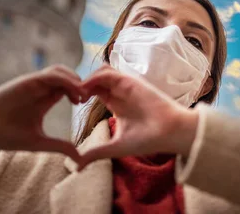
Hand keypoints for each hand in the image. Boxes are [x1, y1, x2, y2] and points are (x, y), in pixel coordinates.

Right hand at [0, 65, 86, 162]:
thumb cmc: (5, 136)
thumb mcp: (38, 142)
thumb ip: (59, 146)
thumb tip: (79, 158)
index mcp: (44, 100)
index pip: (68, 88)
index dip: (80, 92)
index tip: (86, 105)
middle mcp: (40, 89)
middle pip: (67, 76)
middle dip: (81, 84)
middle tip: (87, 99)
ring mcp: (33, 84)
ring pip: (60, 71)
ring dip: (74, 79)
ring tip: (81, 96)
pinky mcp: (26, 82)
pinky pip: (50, 75)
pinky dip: (65, 79)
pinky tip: (72, 92)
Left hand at [77, 65, 198, 169]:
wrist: (169, 133)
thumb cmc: (147, 140)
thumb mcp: (115, 147)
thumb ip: (95, 153)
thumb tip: (76, 166)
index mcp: (116, 104)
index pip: (93, 91)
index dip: (80, 95)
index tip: (71, 106)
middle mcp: (119, 92)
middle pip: (94, 79)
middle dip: (80, 86)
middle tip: (70, 99)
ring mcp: (124, 85)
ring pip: (99, 72)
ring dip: (86, 81)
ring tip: (78, 97)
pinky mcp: (129, 80)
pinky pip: (106, 73)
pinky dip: (93, 79)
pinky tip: (86, 93)